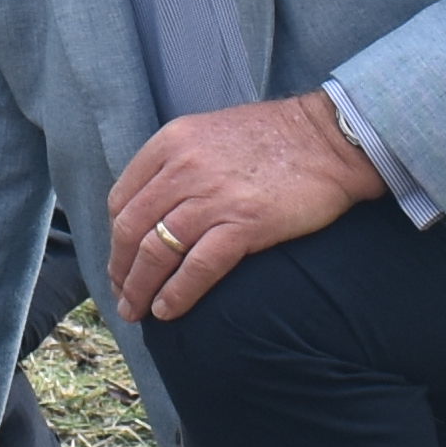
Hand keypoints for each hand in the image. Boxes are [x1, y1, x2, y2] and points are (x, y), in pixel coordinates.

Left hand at [106, 91, 386, 323]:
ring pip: (157, 253)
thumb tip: (153, 209)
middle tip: (123, 298)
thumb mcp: (210, 134)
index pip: (122, 201)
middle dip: (121, 272)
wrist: (330, 140)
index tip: (120, 265)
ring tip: (139, 312)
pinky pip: (196, 268)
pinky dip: (177, 295)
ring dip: (141, 290)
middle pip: (132, 231)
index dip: (115, 241)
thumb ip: (178, 163)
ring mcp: (213, 197)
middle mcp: (184, 168)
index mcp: (171, 143)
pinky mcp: (245, 224)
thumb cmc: (275, 138)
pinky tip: (169, 311)